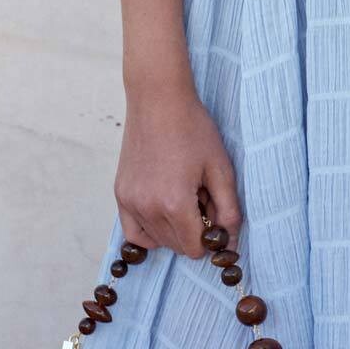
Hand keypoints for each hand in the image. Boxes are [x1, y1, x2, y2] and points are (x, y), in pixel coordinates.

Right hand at [115, 87, 241, 258]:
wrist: (159, 100)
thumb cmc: (192, 128)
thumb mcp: (220, 167)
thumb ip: (228, 208)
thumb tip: (229, 241)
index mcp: (175, 203)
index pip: (195, 248)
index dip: (210, 236)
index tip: (215, 213)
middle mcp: (148, 208)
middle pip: (177, 246)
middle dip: (193, 230)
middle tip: (201, 197)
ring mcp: (130, 202)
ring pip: (156, 240)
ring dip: (173, 229)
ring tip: (183, 195)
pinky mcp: (120, 194)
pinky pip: (133, 232)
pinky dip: (150, 230)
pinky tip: (163, 212)